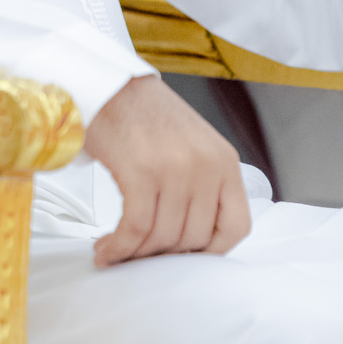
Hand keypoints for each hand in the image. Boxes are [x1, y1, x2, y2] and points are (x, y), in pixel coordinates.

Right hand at [83, 74, 250, 266]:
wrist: (111, 86)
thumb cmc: (146, 117)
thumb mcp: (193, 149)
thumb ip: (202, 188)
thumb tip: (188, 240)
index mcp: (225, 162)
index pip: (236, 227)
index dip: (210, 252)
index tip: (184, 257)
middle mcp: (207, 166)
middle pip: (193, 238)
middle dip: (162, 254)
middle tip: (138, 254)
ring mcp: (176, 169)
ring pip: (162, 237)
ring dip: (134, 253)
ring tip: (114, 251)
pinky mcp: (141, 172)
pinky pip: (135, 227)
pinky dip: (119, 246)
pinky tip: (106, 248)